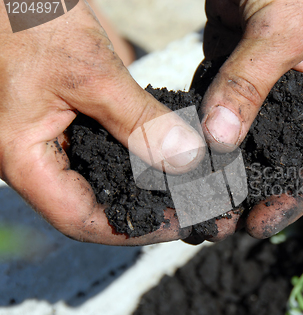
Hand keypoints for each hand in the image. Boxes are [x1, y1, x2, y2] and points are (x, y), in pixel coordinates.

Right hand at [0, 1, 206, 244]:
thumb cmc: (24, 20)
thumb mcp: (89, 72)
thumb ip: (137, 119)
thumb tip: (185, 158)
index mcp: (26, 159)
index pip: (82, 219)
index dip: (135, 229)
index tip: (182, 225)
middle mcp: (42, 158)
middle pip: (100, 204)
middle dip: (151, 211)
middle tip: (200, 210)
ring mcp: (60, 139)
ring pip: (109, 179)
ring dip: (153, 186)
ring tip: (198, 190)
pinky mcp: (77, 119)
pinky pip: (114, 148)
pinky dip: (146, 155)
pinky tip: (178, 156)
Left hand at [197, 0, 302, 240]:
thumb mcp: (285, 29)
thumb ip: (251, 83)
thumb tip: (219, 139)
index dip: (296, 198)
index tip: (260, 225)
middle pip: (282, 157)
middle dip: (255, 189)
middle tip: (220, 218)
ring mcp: (269, 82)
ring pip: (248, 134)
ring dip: (225, 164)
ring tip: (197, 194)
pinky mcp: (237, 65)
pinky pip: (220, 103)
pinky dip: (204, 125)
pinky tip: (184, 149)